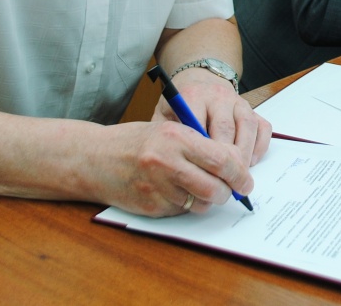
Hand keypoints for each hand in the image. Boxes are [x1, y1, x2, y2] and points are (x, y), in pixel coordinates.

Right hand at [90, 117, 254, 216]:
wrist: (93, 158)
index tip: (246, 180)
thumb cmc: (135, 141)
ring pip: (201, 203)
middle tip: (231, 190)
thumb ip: (199, 144)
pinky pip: (182, 211)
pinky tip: (176, 192)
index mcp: (176, 137)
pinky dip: (186, 204)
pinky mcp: (151, 206)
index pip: (223, 160)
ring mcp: (158, 187)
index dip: (241, 173)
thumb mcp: (168, 129)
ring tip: (201, 188)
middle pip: (216, 187)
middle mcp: (167, 162)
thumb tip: (234, 163)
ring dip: (207, 200)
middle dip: (228, 192)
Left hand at [157, 66, 272, 166]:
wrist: (197, 81)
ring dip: (244, 155)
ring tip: (238, 176)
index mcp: (193, 96)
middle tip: (222, 183)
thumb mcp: (163, 117)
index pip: (200, 125)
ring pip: (247, 127)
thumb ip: (167, 137)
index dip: (202, 153)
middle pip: (226, 129)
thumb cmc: (179, 107)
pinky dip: (259, 146)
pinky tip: (250, 162)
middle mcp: (217, 96)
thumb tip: (175, 168)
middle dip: (225, 160)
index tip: (201, 175)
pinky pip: (262, 127)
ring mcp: (237, 101)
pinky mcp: (252, 107)